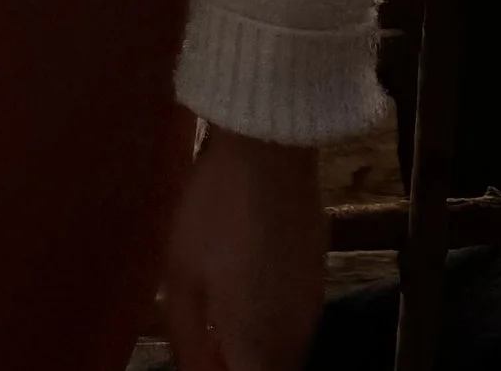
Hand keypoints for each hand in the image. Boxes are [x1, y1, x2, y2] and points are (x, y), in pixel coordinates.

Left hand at [160, 127, 325, 370]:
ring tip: (220, 311)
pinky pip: (295, 323)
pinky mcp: (319, 280)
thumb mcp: (180, 273)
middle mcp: (292, 339)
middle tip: (206, 338)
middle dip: (237, 364)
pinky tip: (246, 284)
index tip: (202, 356)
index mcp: (255, 346)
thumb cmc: (214, 212)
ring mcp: (312, 309)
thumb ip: (187, 337)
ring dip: (256, 348)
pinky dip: (271, 322)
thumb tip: (192, 369)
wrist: (270, 152)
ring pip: (285, 353)